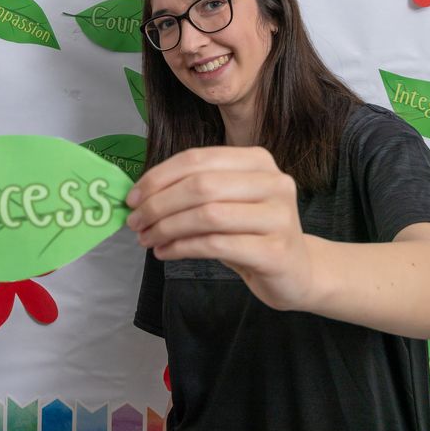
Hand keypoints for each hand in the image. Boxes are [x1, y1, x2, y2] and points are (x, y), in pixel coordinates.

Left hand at [125, 146, 315, 311]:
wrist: (297, 271)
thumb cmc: (251, 233)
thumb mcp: (225, 202)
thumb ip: (192, 191)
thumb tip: (139, 195)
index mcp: (257, 160)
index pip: (197, 159)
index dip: (158, 177)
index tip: (132, 197)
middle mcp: (273, 182)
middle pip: (200, 186)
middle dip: (158, 204)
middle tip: (135, 222)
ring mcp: (278, 216)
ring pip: (207, 215)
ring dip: (167, 228)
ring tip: (147, 239)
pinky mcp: (276, 251)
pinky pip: (216, 245)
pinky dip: (182, 248)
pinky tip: (165, 252)